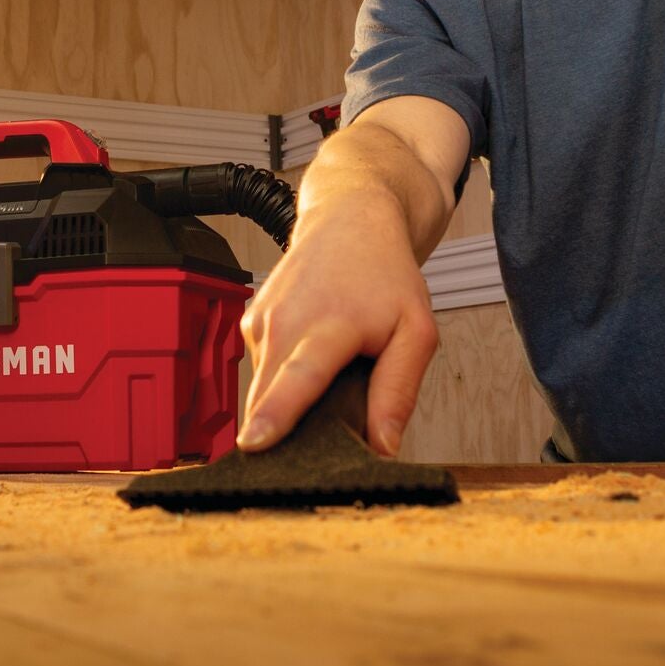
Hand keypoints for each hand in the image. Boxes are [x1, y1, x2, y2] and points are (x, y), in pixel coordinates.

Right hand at [237, 198, 437, 456]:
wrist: (350, 220)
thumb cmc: (384, 274)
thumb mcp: (416, 331)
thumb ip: (398, 391)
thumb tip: (382, 446)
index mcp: (329, 325)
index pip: (298, 376)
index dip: (275, 415)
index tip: (253, 444)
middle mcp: (285, 321)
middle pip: (269, 398)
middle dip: (288, 430)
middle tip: (330, 418)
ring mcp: (261, 321)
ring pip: (266, 390)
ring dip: (293, 399)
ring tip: (330, 368)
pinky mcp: (248, 324)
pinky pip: (263, 372)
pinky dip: (285, 376)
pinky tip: (311, 353)